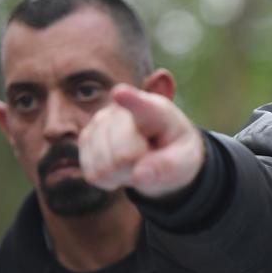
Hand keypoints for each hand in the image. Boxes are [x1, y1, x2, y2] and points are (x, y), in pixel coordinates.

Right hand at [79, 84, 204, 198]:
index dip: (128, 99)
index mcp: (154, 109)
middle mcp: (121, 110)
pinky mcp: (85, 139)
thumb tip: (140, 175)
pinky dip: (110, 179)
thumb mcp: (186, 160)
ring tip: (136, 161)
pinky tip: (120, 167)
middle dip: (137, 168)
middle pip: (121, 156)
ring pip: (104, 168)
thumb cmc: (176, 150)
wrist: (160, 150)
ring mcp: (99, 122)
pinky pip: (93, 174)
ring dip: (122, 175)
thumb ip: (169, 166)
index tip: (120, 93)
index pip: (139, 104)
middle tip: (149, 158)